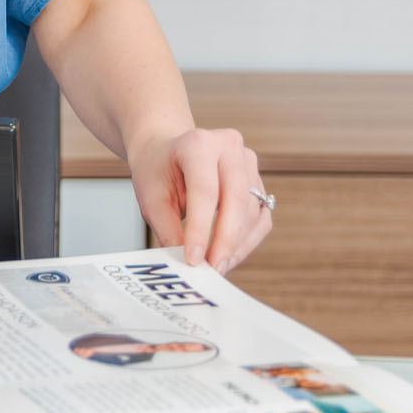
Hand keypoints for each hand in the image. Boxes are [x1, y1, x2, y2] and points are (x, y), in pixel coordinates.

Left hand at [128, 127, 271, 275]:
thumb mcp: (152, 198)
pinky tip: (229, 255)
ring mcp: (247, 161)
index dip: (200, 228)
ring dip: (236, 245)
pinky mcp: (257, 181)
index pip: (205, 190)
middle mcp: (228, 146)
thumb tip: (187, 266)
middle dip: (225, 241)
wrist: (167, 151)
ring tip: (215, 265)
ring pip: (251, 211)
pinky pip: (261, 218)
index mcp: (198, 142)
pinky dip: (247, 241)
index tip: (193, 259)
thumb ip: (169, 230)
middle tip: (212, 269)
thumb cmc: (158, 171)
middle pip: (236, 199)